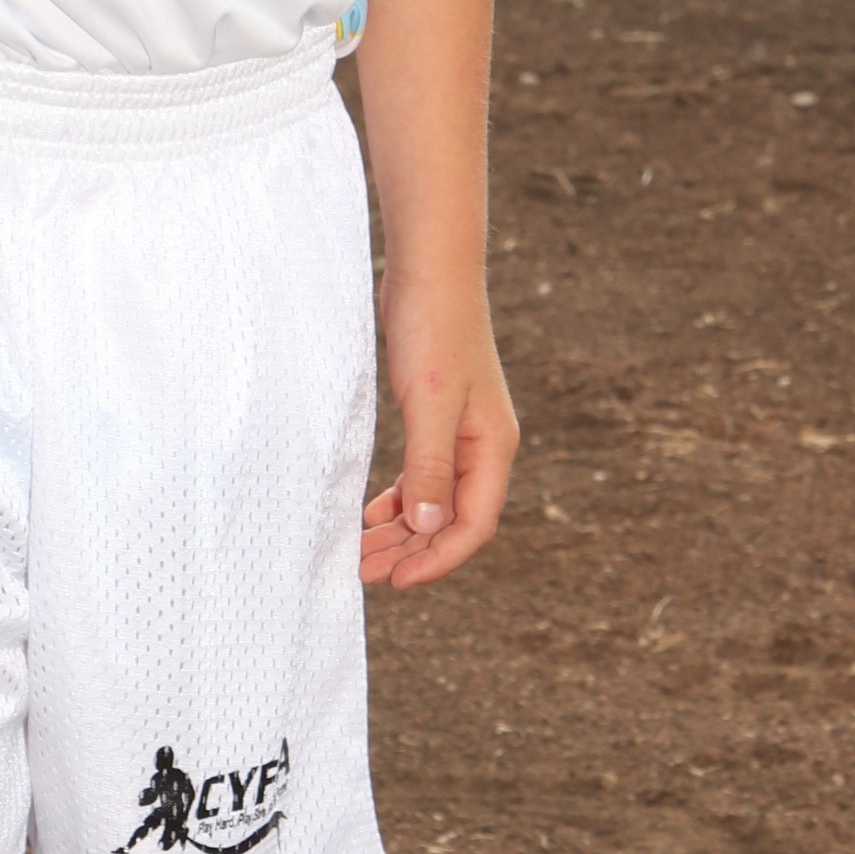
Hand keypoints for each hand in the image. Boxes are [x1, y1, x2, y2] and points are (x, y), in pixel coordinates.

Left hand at [361, 284, 517, 591]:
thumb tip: (425, 526)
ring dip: (401, 531)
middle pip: (451, 521)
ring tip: (361, 551)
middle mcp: (482, 448)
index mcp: (492, 448)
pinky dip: (398, 499)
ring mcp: (461, 434)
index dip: (436, 560)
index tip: (395, 581)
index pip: (472, 525)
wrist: (430, 272)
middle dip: (411, 552)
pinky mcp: (437, 420)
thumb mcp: (429, 402)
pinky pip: (422, 476)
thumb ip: (429, 466)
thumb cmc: (434, 329)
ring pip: (433, 501)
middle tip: (364, 572)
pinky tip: (371, 512)